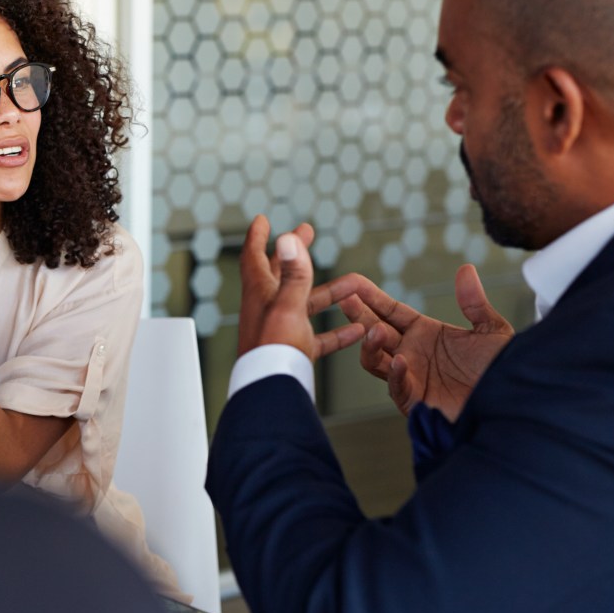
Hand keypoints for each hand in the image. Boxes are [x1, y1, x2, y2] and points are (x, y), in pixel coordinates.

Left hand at [237, 215, 365, 360]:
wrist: (271, 393)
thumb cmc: (274, 349)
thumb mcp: (288, 306)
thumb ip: (293, 273)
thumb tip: (287, 237)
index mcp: (260, 293)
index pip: (254, 256)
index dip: (257, 236)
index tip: (262, 219)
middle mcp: (268, 308)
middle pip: (281, 272)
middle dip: (295, 251)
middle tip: (308, 229)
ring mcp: (282, 329)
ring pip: (307, 304)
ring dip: (330, 291)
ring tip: (355, 280)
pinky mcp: (295, 351)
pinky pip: (319, 337)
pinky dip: (338, 331)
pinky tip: (359, 330)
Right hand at [313, 265, 513, 420]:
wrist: (515, 406)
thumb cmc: (503, 372)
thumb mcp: (492, 331)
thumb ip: (474, 302)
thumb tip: (465, 269)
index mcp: (424, 333)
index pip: (389, 311)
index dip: (370, 297)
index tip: (352, 283)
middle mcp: (411, 353)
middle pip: (373, 330)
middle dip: (357, 315)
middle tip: (345, 299)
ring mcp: (411, 377)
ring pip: (374, 360)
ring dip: (370, 344)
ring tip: (374, 330)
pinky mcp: (417, 400)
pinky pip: (397, 387)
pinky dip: (396, 374)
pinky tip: (401, 361)